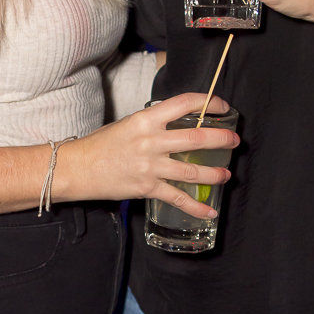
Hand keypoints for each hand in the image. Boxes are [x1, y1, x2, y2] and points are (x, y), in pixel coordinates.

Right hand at [56, 92, 238, 218]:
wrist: (78, 167)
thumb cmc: (102, 144)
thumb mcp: (129, 124)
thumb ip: (154, 124)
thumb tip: (180, 125)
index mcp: (146, 118)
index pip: (184, 103)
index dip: (208, 102)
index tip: (222, 106)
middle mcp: (151, 140)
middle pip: (196, 137)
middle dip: (221, 139)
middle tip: (234, 140)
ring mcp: (150, 166)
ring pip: (192, 171)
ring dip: (214, 173)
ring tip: (227, 174)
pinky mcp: (147, 187)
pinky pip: (177, 198)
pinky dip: (196, 206)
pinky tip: (210, 211)